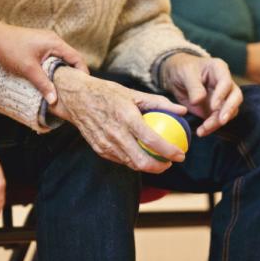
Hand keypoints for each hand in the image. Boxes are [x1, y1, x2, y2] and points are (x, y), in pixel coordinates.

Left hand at [0, 24, 88, 104]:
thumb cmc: (10, 49)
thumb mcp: (28, 69)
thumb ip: (43, 84)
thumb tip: (54, 100)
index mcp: (55, 43)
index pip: (77, 58)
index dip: (82, 72)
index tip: (83, 87)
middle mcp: (53, 40)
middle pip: (71, 58)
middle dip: (73, 73)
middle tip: (74, 90)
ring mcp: (46, 41)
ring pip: (61, 58)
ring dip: (63, 71)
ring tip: (63, 86)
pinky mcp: (39, 44)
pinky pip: (52, 56)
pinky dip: (54, 67)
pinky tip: (50, 77)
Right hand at [48, 67, 187, 173]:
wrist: (76, 98)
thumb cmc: (107, 93)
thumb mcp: (134, 93)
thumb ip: (159, 103)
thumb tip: (182, 110)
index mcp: (126, 117)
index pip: (152, 140)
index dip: (169, 151)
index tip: (181, 154)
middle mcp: (115, 133)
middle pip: (142, 161)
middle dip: (160, 167)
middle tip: (170, 162)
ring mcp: (105, 144)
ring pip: (131, 164)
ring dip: (147, 166)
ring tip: (159, 160)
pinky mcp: (99, 149)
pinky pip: (120, 160)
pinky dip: (133, 160)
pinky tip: (141, 155)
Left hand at [160, 54, 242, 136]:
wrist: (176, 77)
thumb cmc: (183, 69)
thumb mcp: (185, 73)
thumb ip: (193, 86)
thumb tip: (198, 101)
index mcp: (219, 69)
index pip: (226, 82)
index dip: (222, 94)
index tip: (214, 106)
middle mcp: (225, 83)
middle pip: (236, 97)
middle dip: (229, 110)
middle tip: (221, 121)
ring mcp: (223, 97)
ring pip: (229, 111)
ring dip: (218, 122)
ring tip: (204, 129)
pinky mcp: (217, 109)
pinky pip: (218, 120)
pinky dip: (211, 127)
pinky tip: (202, 131)